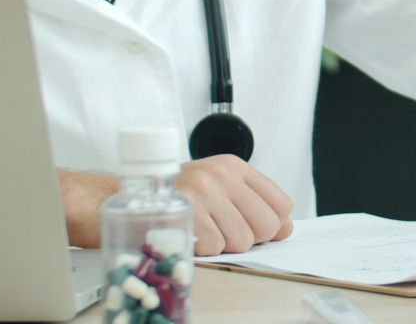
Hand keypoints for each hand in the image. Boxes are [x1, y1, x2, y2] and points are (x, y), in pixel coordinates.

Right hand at [174, 154, 295, 254]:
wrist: (128, 200)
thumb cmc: (179, 197)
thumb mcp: (220, 191)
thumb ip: (255, 206)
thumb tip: (286, 228)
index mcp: (234, 167)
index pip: (281, 204)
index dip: (271, 223)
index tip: (253, 225)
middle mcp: (221, 175)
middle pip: (266, 225)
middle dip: (249, 237)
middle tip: (224, 231)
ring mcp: (203, 192)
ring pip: (242, 240)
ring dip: (223, 244)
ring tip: (204, 230)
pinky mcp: (187, 212)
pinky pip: (215, 247)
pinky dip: (203, 248)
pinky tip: (190, 234)